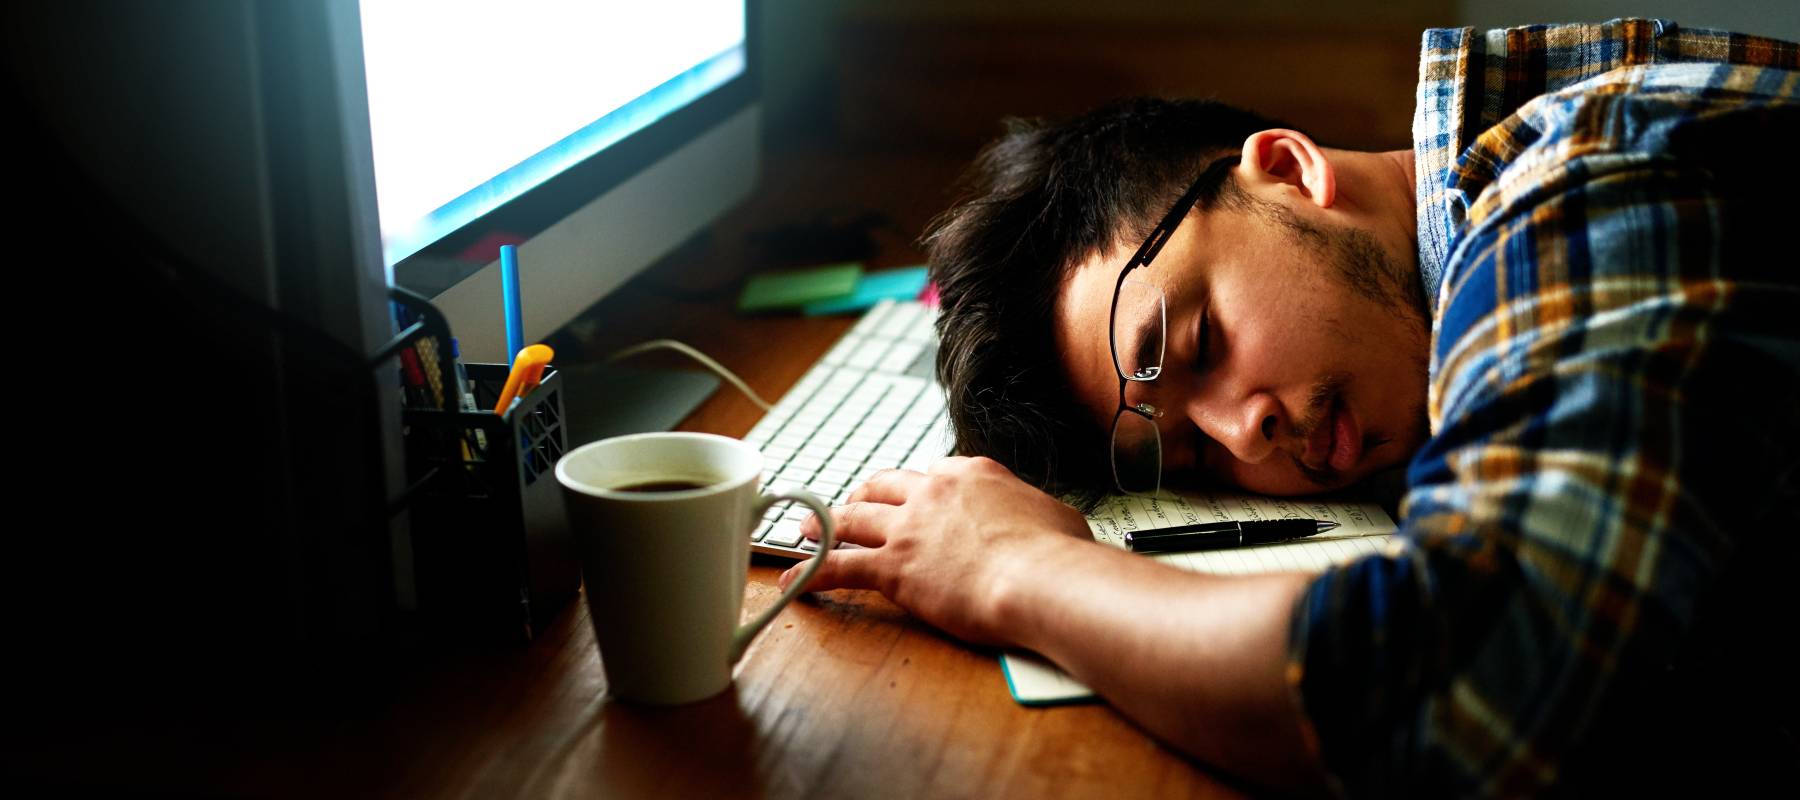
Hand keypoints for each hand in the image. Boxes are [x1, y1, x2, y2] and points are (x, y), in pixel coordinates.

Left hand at [780, 456, 1094, 645]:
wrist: (1041, 578)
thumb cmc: (1059, 554)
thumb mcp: (1054, 514)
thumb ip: (1033, 513)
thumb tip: (1045, 524)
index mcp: (971, 474)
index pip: (931, 473)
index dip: (917, 489)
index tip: (913, 499)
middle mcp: (932, 492)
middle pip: (883, 486)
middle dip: (861, 495)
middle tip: (849, 505)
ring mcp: (907, 528)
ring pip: (853, 519)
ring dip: (826, 524)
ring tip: (807, 531)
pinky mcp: (892, 567)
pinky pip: (840, 566)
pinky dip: (812, 571)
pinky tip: (792, 579)